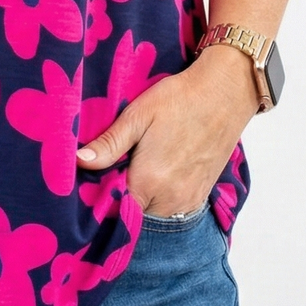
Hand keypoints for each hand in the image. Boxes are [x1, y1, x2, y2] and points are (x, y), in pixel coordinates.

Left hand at [75, 45, 257, 214]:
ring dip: (142, 198)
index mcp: (148, 181)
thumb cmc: (179, 98)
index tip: (94, 179)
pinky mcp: (201, 196)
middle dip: (122, 195)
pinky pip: (173, 209)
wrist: (226, 93)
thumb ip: (109, 144)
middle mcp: (170, 199)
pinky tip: (159, 170)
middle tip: (117, 167)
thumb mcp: (137, 115)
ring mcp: (189, 200)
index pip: (114, 207)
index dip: (101, 195)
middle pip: (133, 211)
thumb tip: (79, 161)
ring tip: (138, 166)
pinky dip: (162, 198)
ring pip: (153, 212)